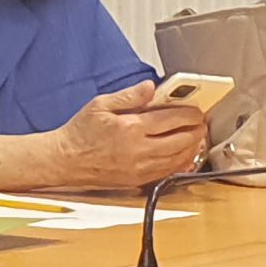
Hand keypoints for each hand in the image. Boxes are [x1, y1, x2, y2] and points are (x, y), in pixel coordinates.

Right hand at [51, 83, 206, 189]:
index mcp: (131, 128)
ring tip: (196, 137)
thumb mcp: (99, 105)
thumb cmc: (80, 133)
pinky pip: (171, 171)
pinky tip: (185, 155)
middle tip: (199, 122)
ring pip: (181, 157)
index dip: (189, 113)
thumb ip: (128, 96)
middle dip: (196, 129)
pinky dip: (183, 162)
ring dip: (194, 146)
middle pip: (183, 139)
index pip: (172, 119)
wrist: (66, 160)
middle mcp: (140, 149)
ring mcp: (142, 167)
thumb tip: (150, 87)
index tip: (194, 110)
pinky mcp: (141, 179)